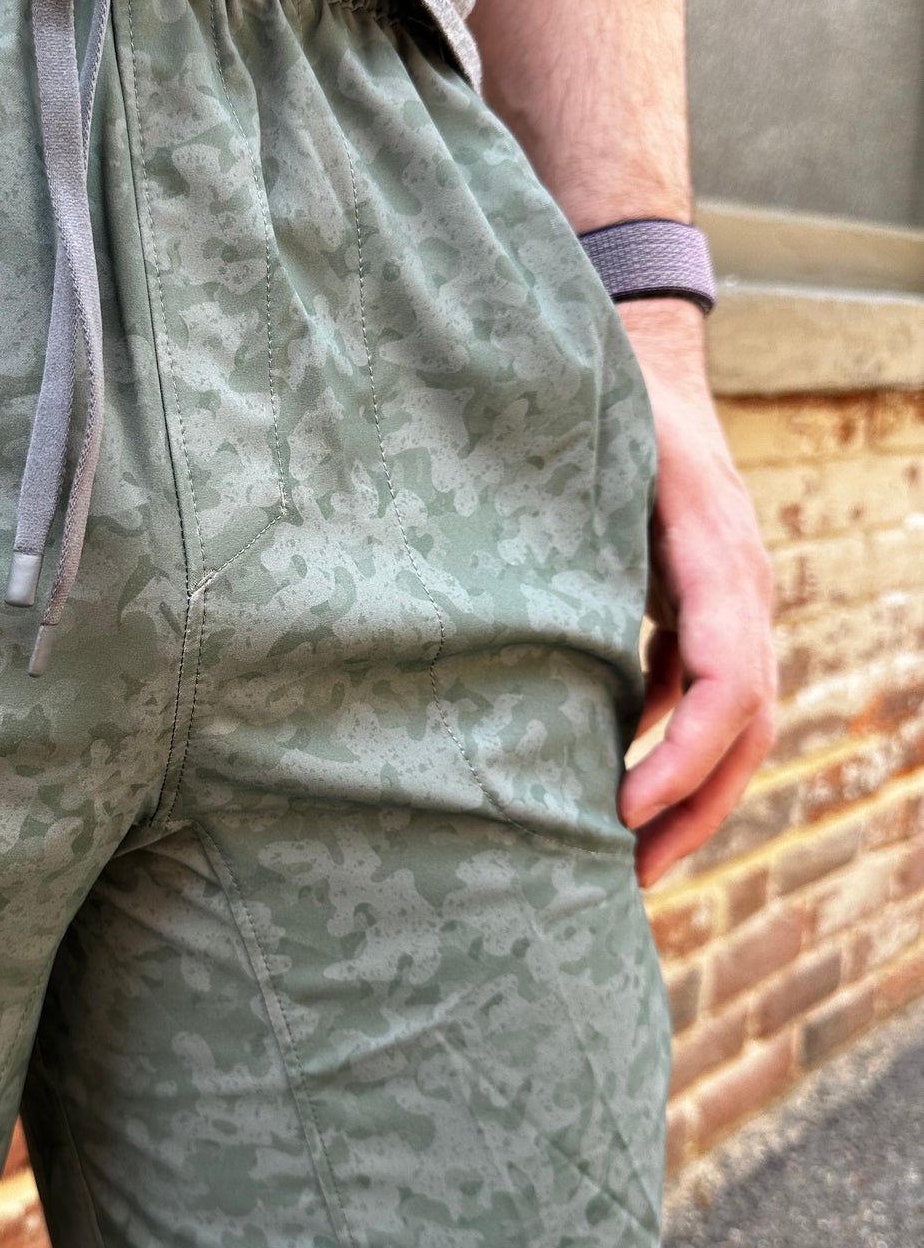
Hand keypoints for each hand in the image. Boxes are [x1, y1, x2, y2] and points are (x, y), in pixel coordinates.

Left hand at [616, 299, 777, 886]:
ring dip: (689, 796)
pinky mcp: (701, 613)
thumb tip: (501, 609)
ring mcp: (730, 604)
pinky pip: (701, 699)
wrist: (651, 371)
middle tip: (631, 875)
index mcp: (713, 558)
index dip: (684, 753)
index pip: (729, 679)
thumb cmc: (610, 410)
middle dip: (695, 806)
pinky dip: (667, 751)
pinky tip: (614, 793)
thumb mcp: (593, 460)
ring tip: (630, 863)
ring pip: (734, 723)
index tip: (622, 805)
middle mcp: (738, 589)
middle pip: (746, 724)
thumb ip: (571, 528)